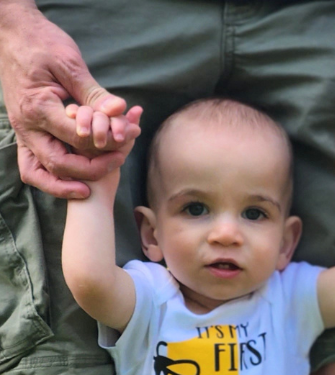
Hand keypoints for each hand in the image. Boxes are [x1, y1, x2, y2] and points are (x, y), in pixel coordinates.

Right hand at [0, 3, 138, 197]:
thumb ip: (93, 93)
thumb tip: (120, 110)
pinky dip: (51, 177)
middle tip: (118, 162)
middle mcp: (26, 125)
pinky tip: (75, 179)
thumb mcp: (70, 64)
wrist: (12, 32)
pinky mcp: (24, 133)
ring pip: (38, 173)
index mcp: (38, 107)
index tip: (129, 136)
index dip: (106, 143)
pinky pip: (33, 166)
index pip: (78, 138)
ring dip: (64, 185)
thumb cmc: (41, 43)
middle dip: (91, 170)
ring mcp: (22, 131)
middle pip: (59, 164)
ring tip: (90, 188)